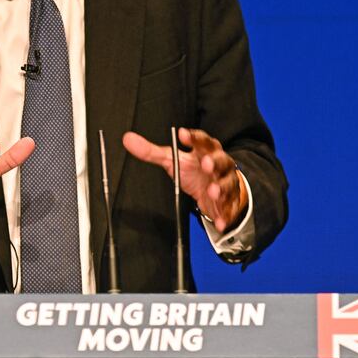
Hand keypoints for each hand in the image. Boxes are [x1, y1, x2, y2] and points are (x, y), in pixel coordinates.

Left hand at [122, 128, 246, 232]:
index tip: (182, 134)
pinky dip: (225, 216)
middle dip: (214, 162)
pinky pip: (229, 209)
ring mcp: (225, 183)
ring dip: (220, 187)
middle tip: (205, 163)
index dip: (193, 137)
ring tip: (212, 191)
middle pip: (220, 160)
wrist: (216, 189)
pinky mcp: (228, 202)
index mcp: (205, 150)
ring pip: (227, 184)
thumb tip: (128, 139)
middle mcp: (219, 164)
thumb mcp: (173, 160)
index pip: (201, 140)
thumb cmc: (194, 170)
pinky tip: (220, 223)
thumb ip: (151, 151)